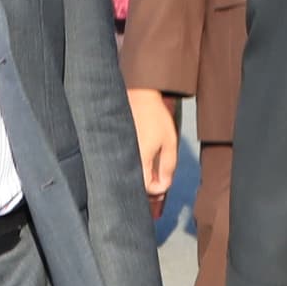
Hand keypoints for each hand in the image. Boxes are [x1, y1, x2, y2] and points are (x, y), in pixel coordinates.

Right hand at [130, 89, 180, 209]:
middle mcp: (126, 158)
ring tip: (155, 173)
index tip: (165, 182)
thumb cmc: (155, 116)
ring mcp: (120, 153)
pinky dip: (136, 169)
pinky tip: (145, 163)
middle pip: (135, 185)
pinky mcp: (117, 148)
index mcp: (140, 158)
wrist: (139, 96)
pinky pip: (125, 165)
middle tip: (160, 182)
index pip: (146, 187)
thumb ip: (168, 165)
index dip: (159, 189)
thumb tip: (165, 184)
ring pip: (129, 176)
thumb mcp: (170, 141)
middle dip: (149, 188)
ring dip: (143, 179)